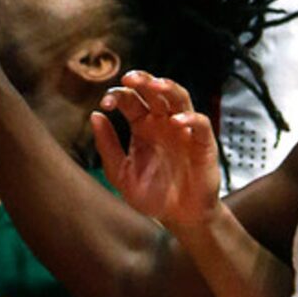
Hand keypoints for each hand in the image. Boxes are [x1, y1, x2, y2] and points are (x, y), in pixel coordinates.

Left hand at [91, 72, 221, 232]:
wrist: (179, 218)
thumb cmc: (151, 195)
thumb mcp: (121, 174)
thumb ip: (107, 146)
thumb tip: (94, 115)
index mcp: (142, 125)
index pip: (130, 100)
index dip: (117, 96)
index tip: (105, 104)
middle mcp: (163, 122)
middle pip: (154, 91)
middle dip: (142, 80)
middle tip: (129, 78)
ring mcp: (184, 130)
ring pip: (179, 97)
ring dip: (168, 87)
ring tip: (155, 84)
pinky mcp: (203, 142)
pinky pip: (200, 123)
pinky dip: (190, 118)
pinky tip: (176, 121)